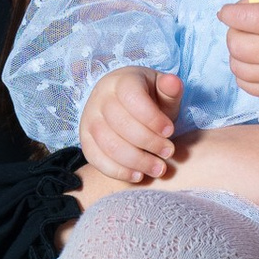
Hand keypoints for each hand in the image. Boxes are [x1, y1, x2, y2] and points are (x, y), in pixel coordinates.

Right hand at [81, 65, 184, 184]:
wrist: (122, 103)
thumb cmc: (149, 99)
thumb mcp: (162, 91)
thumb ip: (170, 89)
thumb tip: (173, 82)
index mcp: (120, 81)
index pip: (133, 98)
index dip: (153, 118)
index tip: (170, 131)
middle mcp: (100, 98)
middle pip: (121, 124)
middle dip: (149, 142)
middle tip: (169, 152)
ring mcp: (89, 120)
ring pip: (109, 144)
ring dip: (137, 161)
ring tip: (159, 169)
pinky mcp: (85, 140)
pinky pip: (96, 159)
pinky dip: (118, 171)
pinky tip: (138, 176)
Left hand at [217, 0, 258, 104]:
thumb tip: (236, 11)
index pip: (243, 17)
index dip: (229, 13)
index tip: (227, 12)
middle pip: (235, 44)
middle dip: (233, 32)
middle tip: (243, 27)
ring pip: (237, 66)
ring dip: (237, 53)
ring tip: (250, 46)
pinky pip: (246, 85)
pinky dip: (244, 72)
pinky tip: (254, 63)